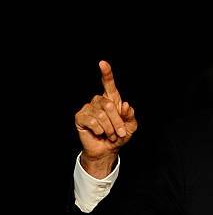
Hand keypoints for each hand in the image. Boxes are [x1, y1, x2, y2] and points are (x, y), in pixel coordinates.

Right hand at [75, 60, 137, 177]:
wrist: (107, 150)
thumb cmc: (119, 136)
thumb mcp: (130, 127)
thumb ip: (130, 116)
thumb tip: (125, 105)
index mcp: (112, 100)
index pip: (109, 84)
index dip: (106, 74)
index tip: (103, 63)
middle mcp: (99, 101)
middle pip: (109, 105)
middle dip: (117, 122)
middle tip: (119, 133)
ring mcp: (88, 108)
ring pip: (101, 115)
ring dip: (109, 128)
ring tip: (109, 135)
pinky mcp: (80, 117)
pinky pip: (92, 121)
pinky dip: (99, 130)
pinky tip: (99, 133)